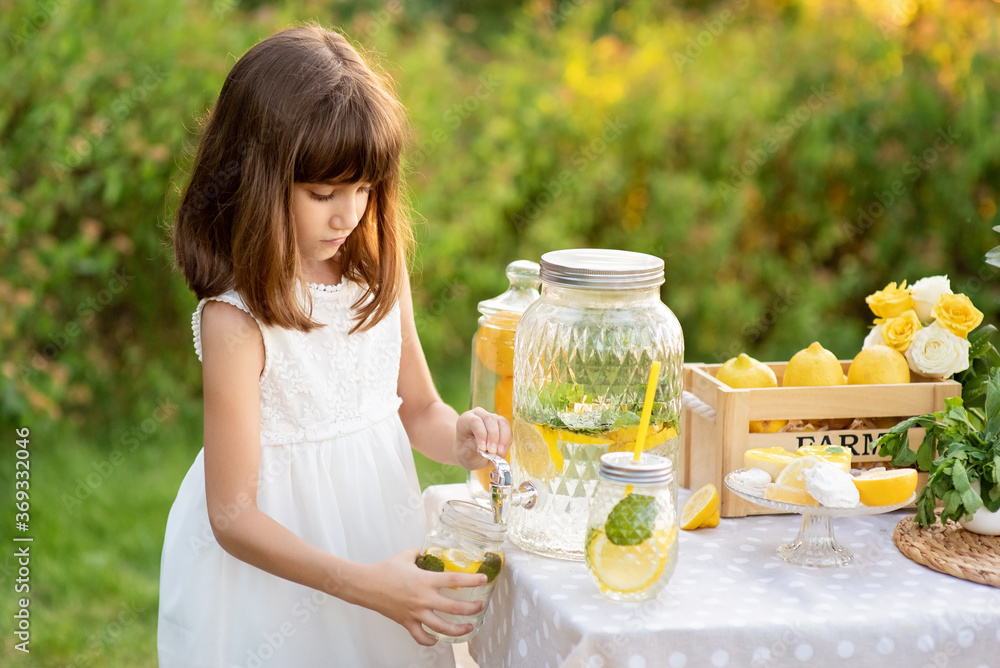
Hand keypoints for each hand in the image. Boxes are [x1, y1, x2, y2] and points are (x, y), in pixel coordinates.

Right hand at [361, 548, 487, 645]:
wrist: (366, 585)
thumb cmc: (385, 569)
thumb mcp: (407, 555)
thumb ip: (420, 552)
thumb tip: (428, 551)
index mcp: (425, 580)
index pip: (454, 580)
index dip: (472, 580)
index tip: (484, 580)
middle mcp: (423, 599)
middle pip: (454, 608)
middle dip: (471, 609)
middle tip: (480, 606)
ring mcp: (415, 613)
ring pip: (441, 628)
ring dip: (458, 630)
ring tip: (468, 628)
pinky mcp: (406, 622)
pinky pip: (420, 637)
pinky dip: (430, 641)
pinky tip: (436, 639)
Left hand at [456, 407, 511, 469]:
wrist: (472, 455)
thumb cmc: (467, 452)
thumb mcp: (466, 453)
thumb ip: (473, 449)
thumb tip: (485, 447)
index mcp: (466, 419)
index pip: (475, 421)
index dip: (481, 434)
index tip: (482, 448)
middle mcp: (480, 415)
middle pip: (490, 419)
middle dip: (493, 436)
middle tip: (492, 451)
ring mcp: (493, 418)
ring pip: (502, 423)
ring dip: (503, 439)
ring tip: (499, 452)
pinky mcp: (502, 425)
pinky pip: (509, 430)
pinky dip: (507, 442)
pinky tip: (502, 452)